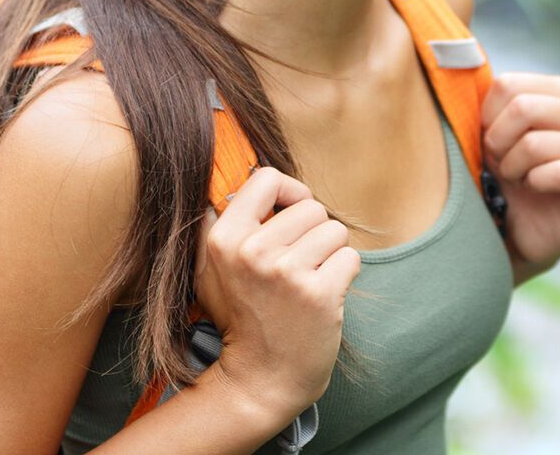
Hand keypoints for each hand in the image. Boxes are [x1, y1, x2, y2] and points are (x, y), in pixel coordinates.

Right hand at [194, 168, 360, 423]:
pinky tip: (323, 297)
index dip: (288, 192)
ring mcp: (287, 273)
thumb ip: (217, 224)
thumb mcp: (209, 270)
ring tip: (308, 282)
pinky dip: (343, 275)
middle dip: (312, 233)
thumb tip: (232, 180)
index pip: (267, 179)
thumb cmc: (240, 320)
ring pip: (334, 230)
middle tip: (297, 267)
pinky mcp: (320, 294)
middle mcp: (253, 252)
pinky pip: (350, 257)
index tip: (290, 213)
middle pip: (310, 207)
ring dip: (329, 254)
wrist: (261, 380)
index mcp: (224, 240)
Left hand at [481, 73, 559, 276]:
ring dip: (514, 168)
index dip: (487, 118)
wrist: (522, 228)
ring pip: (536, 143)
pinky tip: (537, 189)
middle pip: (524, 107)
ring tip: (519, 179)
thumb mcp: (491, 131)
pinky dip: (536, 183)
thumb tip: (460, 70)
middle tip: (501, 164)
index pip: (508, 84)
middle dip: (498, 142)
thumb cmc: (506, 172)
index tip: (489, 140)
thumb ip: (485, 100)